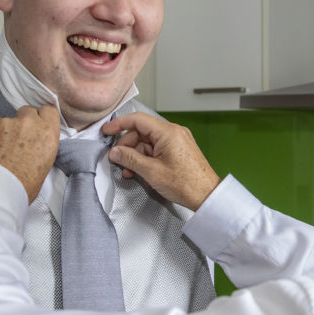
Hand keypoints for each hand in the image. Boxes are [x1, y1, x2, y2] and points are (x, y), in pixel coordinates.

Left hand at [0, 105, 59, 202]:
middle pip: (27, 111)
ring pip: (5, 122)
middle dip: (23, 122)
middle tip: (17, 140)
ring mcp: (5, 123)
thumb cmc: (20, 188)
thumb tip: (33, 147)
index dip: (41, 117)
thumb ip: (41, 149)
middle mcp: (27, 124)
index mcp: (47, 134)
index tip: (37, 123)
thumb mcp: (44, 169)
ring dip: (3, 133)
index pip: (48, 110)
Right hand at [102, 113, 219, 210]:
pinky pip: (156, 149)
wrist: (207, 195)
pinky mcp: (178, 150)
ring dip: (135, 155)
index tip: (106, 131)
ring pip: (148, 142)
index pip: (138, 119)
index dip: (119, 124)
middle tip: (117, 160)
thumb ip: (130, 159)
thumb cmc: (185, 184)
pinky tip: (140, 171)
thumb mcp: (151, 172)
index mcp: (168, 132)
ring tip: (128, 171)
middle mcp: (173, 132)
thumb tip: (115, 152)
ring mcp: (176, 141)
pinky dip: (146, 158)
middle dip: (127, 145)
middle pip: (141, 131)